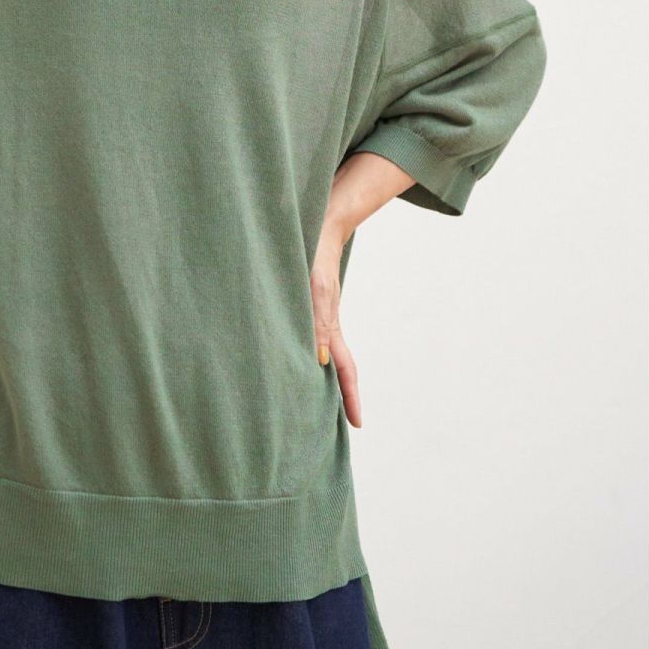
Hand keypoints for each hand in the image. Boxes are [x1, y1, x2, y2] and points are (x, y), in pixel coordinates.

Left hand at [309, 222, 361, 427]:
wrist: (316, 223)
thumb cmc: (314, 254)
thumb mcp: (315, 290)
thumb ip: (318, 323)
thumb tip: (319, 362)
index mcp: (330, 325)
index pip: (346, 369)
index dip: (351, 397)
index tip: (357, 423)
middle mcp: (324, 323)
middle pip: (335, 368)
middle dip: (337, 396)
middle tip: (331, 425)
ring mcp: (315, 314)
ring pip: (319, 354)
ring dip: (317, 378)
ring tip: (309, 402)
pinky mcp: (305, 303)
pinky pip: (306, 336)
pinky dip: (303, 354)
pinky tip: (291, 359)